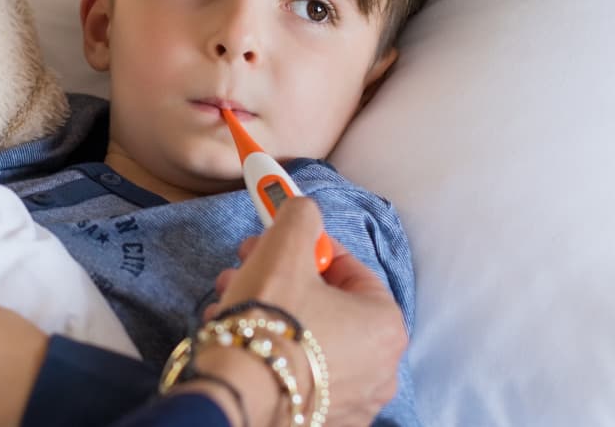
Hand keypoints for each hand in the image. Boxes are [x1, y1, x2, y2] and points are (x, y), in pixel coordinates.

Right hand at [197, 198, 407, 426]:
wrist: (236, 395)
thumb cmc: (270, 320)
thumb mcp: (285, 247)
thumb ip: (301, 216)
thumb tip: (303, 209)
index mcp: (386, 325)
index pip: (349, 269)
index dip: (307, 249)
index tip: (276, 242)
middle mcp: (382, 369)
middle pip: (327, 306)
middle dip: (281, 280)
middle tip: (245, 267)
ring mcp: (354, 403)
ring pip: (310, 341)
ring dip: (271, 314)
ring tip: (229, 303)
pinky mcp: (323, 423)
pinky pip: (301, 376)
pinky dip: (275, 355)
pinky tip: (240, 341)